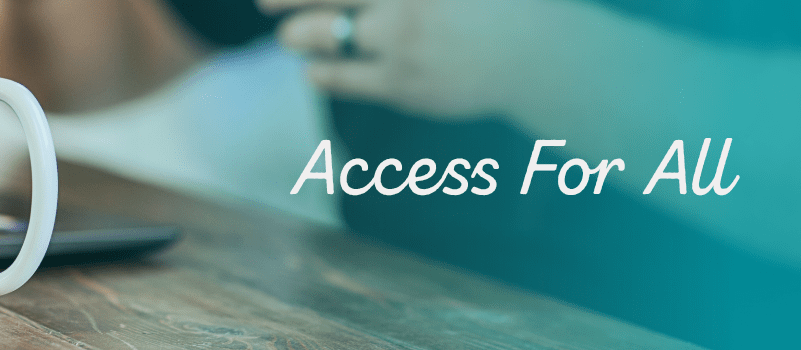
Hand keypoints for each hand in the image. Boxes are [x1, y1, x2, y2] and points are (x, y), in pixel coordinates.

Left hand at [260, 0, 539, 117]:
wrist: (538, 55)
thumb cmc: (494, 4)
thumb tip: (353, 3)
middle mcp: (402, 1)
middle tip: (262, 1)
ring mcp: (401, 41)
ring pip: (324, 36)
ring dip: (297, 36)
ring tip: (289, 39)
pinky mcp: (403, 84)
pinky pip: (343, 77)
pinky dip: (321, 72)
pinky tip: (313, 70)